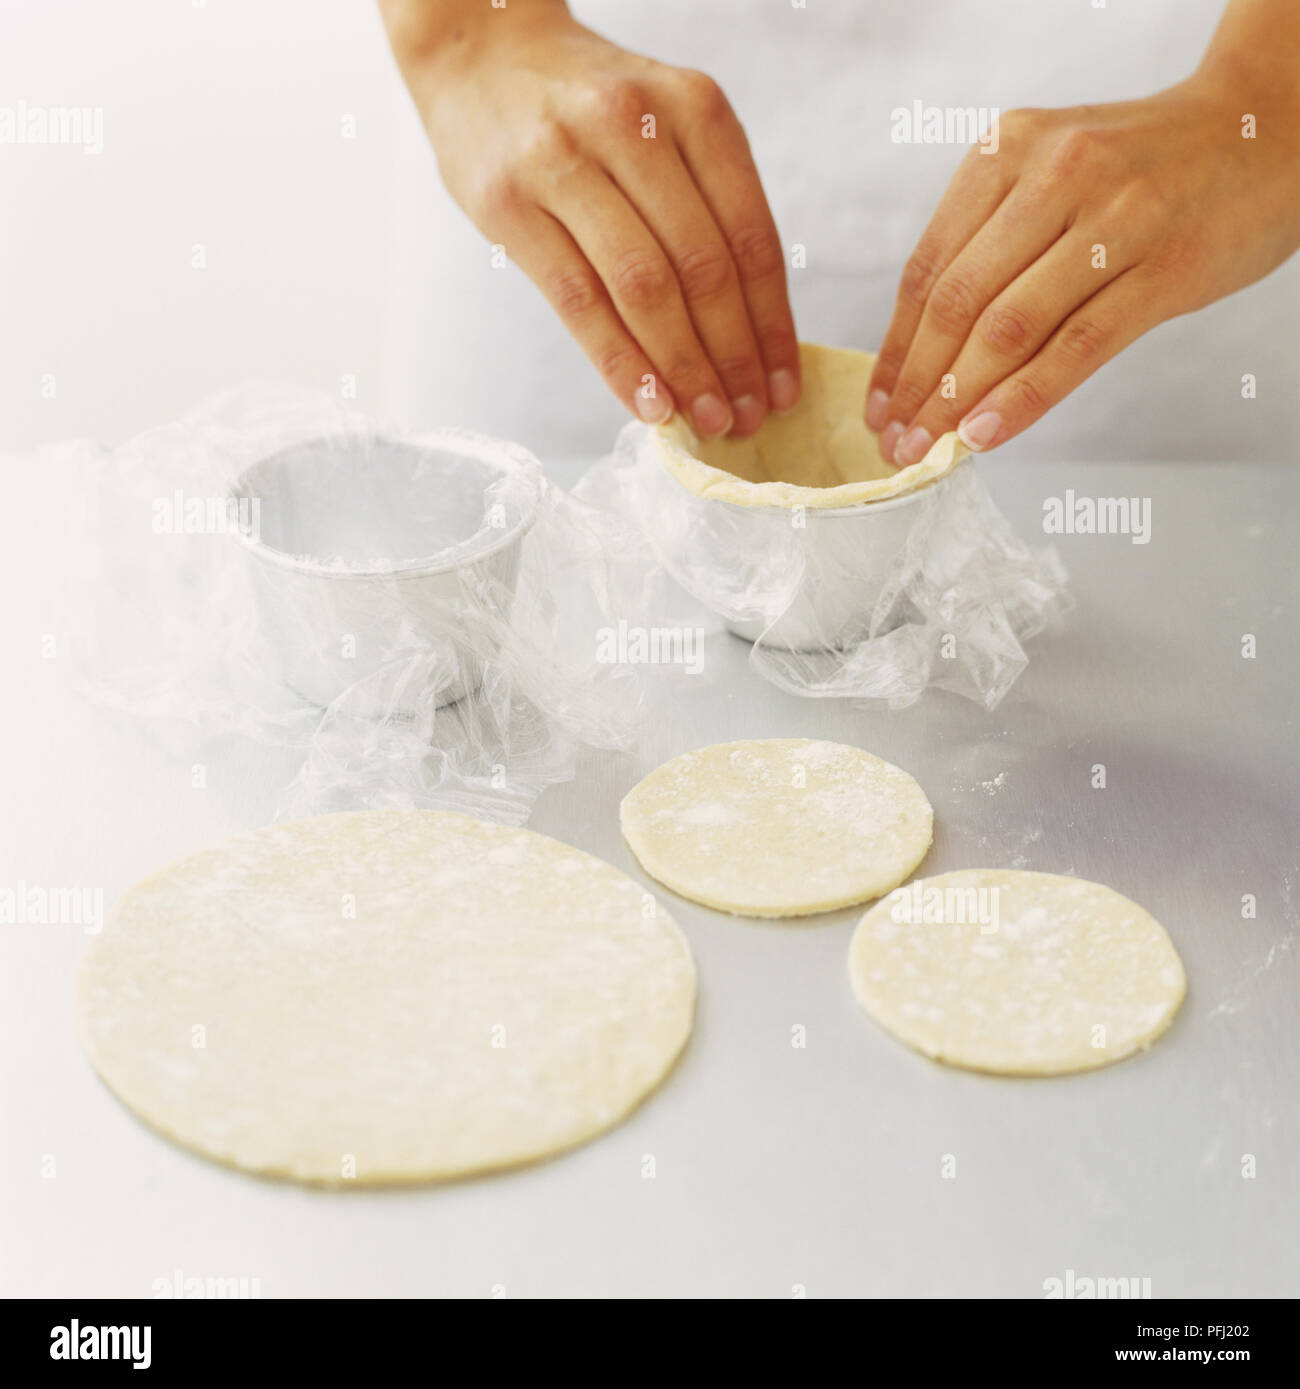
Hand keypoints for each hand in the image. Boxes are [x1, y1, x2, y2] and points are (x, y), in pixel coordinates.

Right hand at [385, 2, 798, 436]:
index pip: (749, 235)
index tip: (785, 384)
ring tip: (708, 420)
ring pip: (643, 288)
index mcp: (692, 107)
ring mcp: (563, 161)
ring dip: (684, 368)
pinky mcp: (509, 203)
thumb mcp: (666, 126)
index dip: (772, 322)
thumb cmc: (586, 108)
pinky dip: (621, 363)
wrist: (481, 51)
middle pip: (701, 266)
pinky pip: (578, 301)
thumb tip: (748, 332)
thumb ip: (706, 205)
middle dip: (733, 356)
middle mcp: (632, 124)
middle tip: (750, 417)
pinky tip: (649, 405)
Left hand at [866, 76, 1299, 464]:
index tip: (879, 405)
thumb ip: (990, 242)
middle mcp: (1055, 175)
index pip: (928, 268)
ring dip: (959, 401)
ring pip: (1010, 328)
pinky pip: (1077, 347)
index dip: (897, 348)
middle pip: (959, 302)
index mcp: (1007, 150)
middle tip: (898, 441)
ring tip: (931, 448)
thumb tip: (926, 353)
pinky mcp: (1165, 269)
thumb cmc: (1143, 165)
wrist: (1263, 129)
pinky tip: (988, 433)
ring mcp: (1114, 221)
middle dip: (919, 385)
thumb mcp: (1049, 173)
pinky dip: (1024, 398)